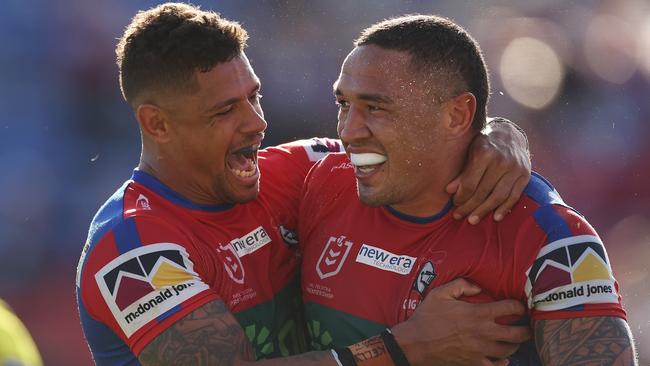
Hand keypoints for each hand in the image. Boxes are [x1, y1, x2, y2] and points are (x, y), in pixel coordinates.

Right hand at [391, 278, 529, 365]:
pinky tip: (502, 357)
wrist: (415, 344)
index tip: (519, 306)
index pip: (510, 308)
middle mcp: (484, 333)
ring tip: (514, 339)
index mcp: (477, 314)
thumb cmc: (426, 317)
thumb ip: (461, 285)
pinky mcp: (474, 363)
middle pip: (518, 333)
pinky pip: (496, 365)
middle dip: (526, 328)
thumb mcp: (440, 293)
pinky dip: (502, 361)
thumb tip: (478, 287)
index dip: (519, 306)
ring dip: (515, 344)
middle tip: (526, 325)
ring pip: (510, 350)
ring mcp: (481, 350)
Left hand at [446, 117, 530, 223]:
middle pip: (483, 192)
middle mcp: (501, 161)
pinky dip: (504, 208)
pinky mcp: (525, 175)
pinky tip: (495, 217)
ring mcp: (515, 168)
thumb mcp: (470, 152)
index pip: (469, 183)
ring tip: (472, 220)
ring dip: (484, 211)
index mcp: (484, 153)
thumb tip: (449, 191)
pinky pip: (514, 196)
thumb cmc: (484, 144)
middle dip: (469, 207)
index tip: (454, 204)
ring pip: (498, 196)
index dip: (460, 197)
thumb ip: (462, 171)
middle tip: (458, 216)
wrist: (509, 134)